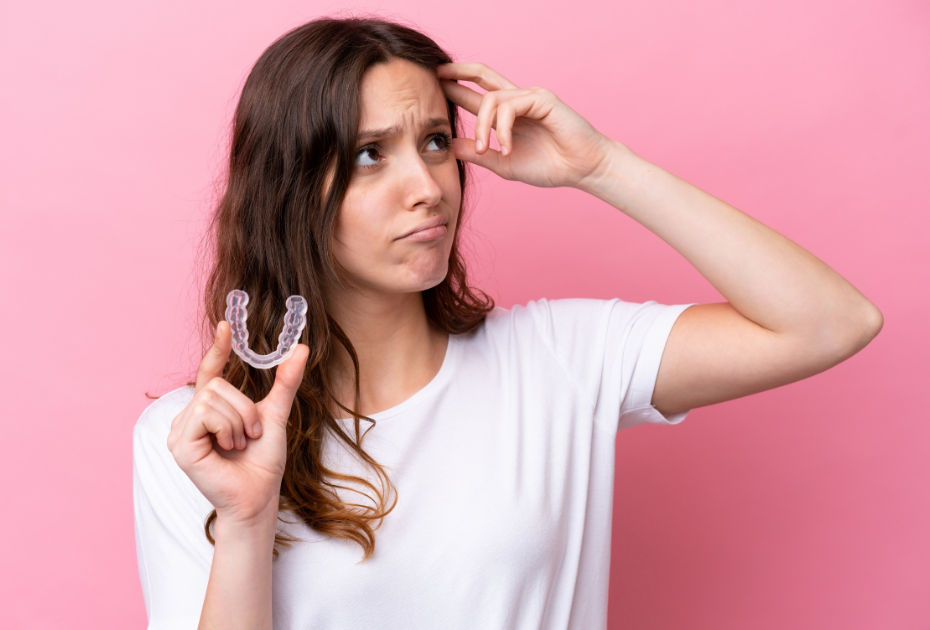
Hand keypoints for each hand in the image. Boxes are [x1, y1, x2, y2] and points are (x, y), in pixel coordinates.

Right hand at [167, 321, 308, 525]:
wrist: (259, 496)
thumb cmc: (263, 462)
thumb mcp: (276, 414)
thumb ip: (285, 382)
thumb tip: (300, 348)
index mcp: (209, 410)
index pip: (209, 372)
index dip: (217, 349)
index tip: (226, 326)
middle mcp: (189, 418)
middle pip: (216, 385)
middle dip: (243, 408)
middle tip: (250, 434)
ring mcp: (180, 432)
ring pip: (211, 397)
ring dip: (238, 420)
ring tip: (240, 443)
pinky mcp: (180, 445)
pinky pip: (205, 414)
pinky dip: (226, 428)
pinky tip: (228, 448)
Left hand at [437, 62, 620, 189]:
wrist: (581, 170)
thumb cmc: (549, 166)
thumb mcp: (504, 163)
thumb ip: (479, 154)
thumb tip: (449, 146)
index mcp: (509, 114)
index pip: (478, 94)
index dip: (457, 87)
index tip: (435, 86)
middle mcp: (518, 100)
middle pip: (483, 76)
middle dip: (458, 73)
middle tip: (437, 75)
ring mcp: (530, 96)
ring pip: (490, 100)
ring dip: (481, 127)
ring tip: (484, 150)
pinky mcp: (541, 98)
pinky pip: (509, 107)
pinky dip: (502, 129)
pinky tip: (506, 148)